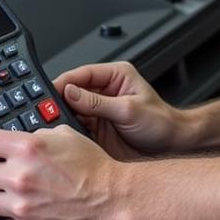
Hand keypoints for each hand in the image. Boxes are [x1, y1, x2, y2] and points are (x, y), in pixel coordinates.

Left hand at [0, 125, 124, 219]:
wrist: (113, 200)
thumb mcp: (64, 135)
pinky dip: (14, 219)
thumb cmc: (95, 167)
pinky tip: (31, 211)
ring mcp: (22, 207)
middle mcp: (20, 176)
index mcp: (27, 148)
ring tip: (18, 193)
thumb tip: (15, 141)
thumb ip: (34, 136)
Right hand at [53, 62, 181, 159]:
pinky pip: (77, 126)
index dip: (64, 82)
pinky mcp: (97, 127)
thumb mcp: (128, 110)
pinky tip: (66, 136)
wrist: (171, 145)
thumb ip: (97, 102)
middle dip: (60, 101)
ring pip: (72, 110)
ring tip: (55, 125)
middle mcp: (105, 90)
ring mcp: (99, 109)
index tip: (50, 93)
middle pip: (73, 91)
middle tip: (47, 112)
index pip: (82, 74)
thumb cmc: (160, 122)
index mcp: (115, 76)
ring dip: (63, 117)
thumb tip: (70, 92)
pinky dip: (70, 131)